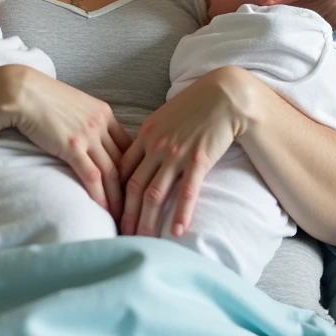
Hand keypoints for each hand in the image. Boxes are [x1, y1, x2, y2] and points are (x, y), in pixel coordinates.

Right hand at [8, 66, 131, 219]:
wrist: (22, 91)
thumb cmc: (42, 98)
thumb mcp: (73, 105)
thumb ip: (84, 121)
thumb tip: (85, 138)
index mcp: (104, 113)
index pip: (127, 145)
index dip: (133, 168)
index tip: (133, 187)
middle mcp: (101, 124)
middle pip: (124, 161)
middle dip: (131, 187)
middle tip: (134, 207)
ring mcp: (88, 135)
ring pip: (112, 172)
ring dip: (118, 198)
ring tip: (122, 216)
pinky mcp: (72, 146)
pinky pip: (92, 176)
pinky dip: (100, 195)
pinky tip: (104, 210)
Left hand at [119, 66, 252, 237]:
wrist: (223, 95)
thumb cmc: (194, 106)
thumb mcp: (164, 118)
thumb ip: (150, 138)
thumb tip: (140, 158)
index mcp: (145, 135)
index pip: (122, 170)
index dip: (115, 194)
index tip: (112, 212)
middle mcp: (156, 147)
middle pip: (134, 187)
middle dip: (126, 215)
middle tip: (121, 236)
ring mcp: (176, 154)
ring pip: (155, 194)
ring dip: (147, 220)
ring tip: (142, 241)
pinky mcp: (198, 160)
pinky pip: (186, 192)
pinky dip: (180, 213)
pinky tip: (176, 231)